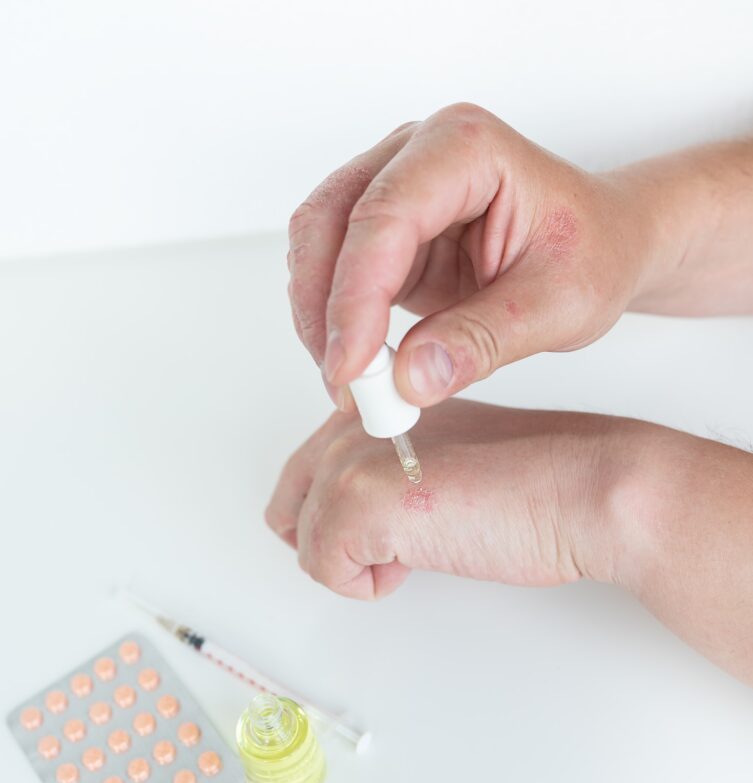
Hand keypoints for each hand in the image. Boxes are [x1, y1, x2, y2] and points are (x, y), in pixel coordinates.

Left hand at [265, 398, 628, 598]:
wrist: (583, 488)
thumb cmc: (535, 481)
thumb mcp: (443, 463)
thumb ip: (391, 474)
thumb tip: (362, 525)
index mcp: (375, 404)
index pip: (306, 474)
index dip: (339, 519)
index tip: (393, 529)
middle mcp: (353, 422)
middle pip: (294, 508)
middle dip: (338, 542)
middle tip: (403, 547)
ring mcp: (351, 459)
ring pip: (308, 543)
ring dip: (360, 564)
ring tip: (424, 545)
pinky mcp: (359, 503)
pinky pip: (324, 569)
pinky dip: (366, 584)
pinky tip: (420, 559)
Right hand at [287, 103, 654, 408]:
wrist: (606, 244)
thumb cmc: (595, 254)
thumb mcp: (558, 306)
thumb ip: (484, 341)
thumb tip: (408, 380)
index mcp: (466, 149)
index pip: (384, 216)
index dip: (355, 298)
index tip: (351, 371)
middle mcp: (416, 154)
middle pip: (328, 221)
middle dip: (324, 311)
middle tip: (346, 388)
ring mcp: (393, 187)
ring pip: (316, 246)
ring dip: (321, 319)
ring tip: (357, 387)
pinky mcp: (384, 232)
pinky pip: (333, 273)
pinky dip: (335, 322)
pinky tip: (361, 365)